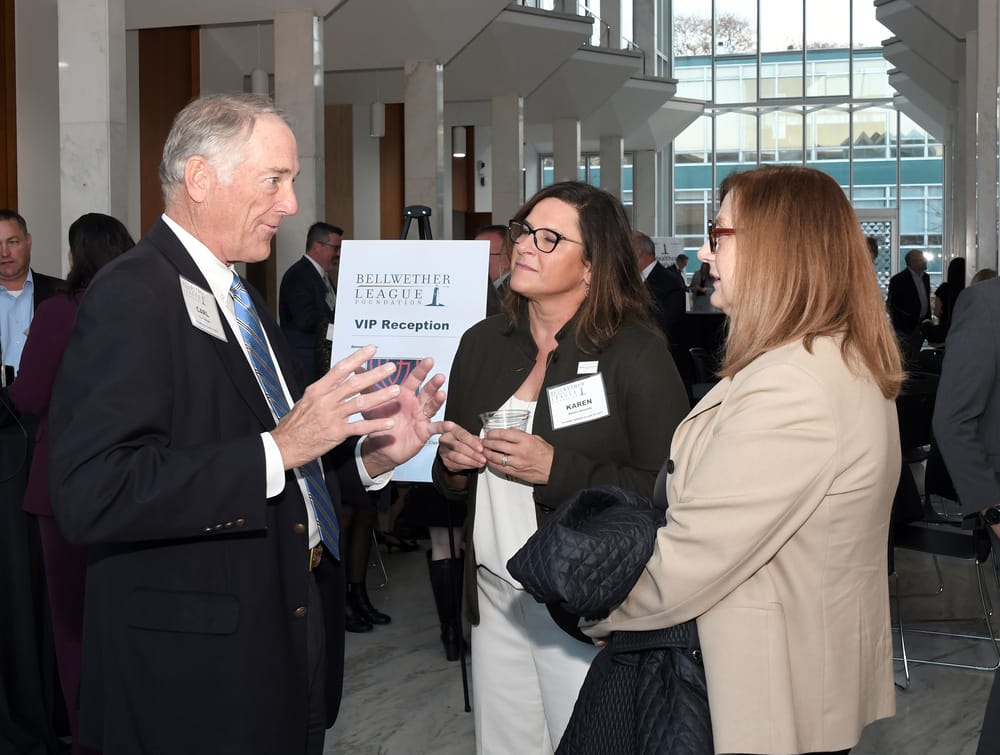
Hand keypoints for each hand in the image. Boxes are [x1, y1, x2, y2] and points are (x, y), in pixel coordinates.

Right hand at [272, 345, 429, 469]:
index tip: (371, 349)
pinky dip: (375, 424)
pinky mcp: (336, 432)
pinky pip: (360, 427)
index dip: (357, 358)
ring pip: (360, 403)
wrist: (284, 445)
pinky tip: (389, 422)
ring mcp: (332, 416)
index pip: (340, 369)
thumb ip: (324, 390)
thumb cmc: (295, 423)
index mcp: (318, 389)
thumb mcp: (306, 400)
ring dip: (380, 396)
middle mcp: (326, 400)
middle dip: (375, 374)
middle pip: (354, 383)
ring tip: (396, 390)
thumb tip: (337, 379)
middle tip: (391, 367)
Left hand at [359, 356, 447, 476]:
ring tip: (442, 394)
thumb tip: (357, 369)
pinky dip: (443, 427)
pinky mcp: (424, 431)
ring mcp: (421, 417)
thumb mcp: (372, 404)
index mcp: (405, 394)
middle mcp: (416, 404)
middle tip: (439, 376)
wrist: (380, 446)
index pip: (415, 379)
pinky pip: (435, 428)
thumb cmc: (378, 422)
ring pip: (432, 406)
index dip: (422, 370)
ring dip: (438, 400)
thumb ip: (368, 387)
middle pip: (427, 391)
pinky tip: (449, 424)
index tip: (429, 360)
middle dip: (434, 383)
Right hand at [437, 422, 486, 473]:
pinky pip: (455, 465)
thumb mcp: (470, 435)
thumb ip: (475, 439)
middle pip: (458, 446)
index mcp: (451, 428)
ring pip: (457, 457)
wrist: (453, 447)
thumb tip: (482, 446)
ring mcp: (443, 450)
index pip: (461, 434)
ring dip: (470, 461)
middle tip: (483, 458)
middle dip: (473, 454)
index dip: (471, 441)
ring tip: (480, 463)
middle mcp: (445, 438)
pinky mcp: (444, 460)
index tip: (481, 448)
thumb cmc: (463, 440)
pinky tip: (474, 465)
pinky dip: (467, 466)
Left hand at [481, 429, 553, 484]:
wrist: (554, 468)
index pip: (504, 434)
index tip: (489, 433)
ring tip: (484, 450)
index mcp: (525, 440)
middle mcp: (520, 451)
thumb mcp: (536, 438)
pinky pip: (500, 468)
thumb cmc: (547, 454)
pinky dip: (492, 464)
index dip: (493, 433)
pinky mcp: (516, 472)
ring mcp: (517, 463)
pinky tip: (489, 460)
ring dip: (487, 453)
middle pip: (498, 445)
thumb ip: (522, 434)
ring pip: (496, 457)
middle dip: (487, 442)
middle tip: (483, 441)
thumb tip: (510, 431)